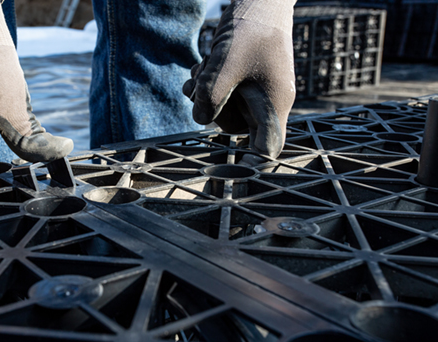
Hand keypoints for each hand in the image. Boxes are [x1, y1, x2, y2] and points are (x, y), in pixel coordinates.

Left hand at [183, 0, 295, 162]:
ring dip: (204, 94)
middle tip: (201, 84)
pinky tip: (201, 68)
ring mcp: (255, 92)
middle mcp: (267, 103)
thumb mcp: (224, 66)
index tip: (230, 179)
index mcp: (274, 105)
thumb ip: (210, 97)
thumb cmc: (250, 29)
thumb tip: (200, 119)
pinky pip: (220, 94)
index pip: (266, 148)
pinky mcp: (243, 81)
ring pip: (221, 109)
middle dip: (210, 109)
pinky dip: (206, 84)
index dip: (249, 165)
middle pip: (233, 127)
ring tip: (201, 70)